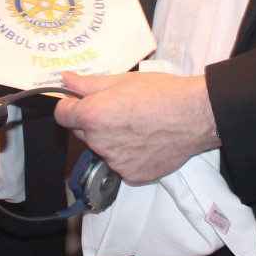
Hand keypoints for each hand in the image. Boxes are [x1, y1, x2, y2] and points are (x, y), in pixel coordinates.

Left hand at [54, 70, 218, 183]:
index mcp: (93, 116)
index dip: (70, 106)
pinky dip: (128, 155)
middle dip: (92, 122)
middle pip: (82, 133)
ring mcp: (115, 162)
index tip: (80, 102)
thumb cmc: (161, 93)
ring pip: (102, 149)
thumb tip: (66, 80)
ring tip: (136, 126)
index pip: (61, 115)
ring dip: (111, 139)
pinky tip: (145, 141)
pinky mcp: (131, 176)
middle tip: (118, 110)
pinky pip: (120, 165)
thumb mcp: (122, 80)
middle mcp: (99, 142)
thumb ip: (88, 84)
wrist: (194, 116)